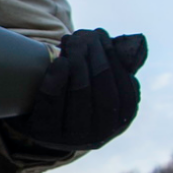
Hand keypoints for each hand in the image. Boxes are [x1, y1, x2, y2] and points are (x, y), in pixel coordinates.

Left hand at [3, 28, 147, 151]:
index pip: (125, 92)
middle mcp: (99, 136)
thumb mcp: (98, 86)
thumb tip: (136, 41)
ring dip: (77, 63)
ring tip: (70, 40)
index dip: (114, 59)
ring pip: (80, 97)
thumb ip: (115, 69)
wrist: (36, 120)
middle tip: (82, 34)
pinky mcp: (45, 133)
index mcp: (119, 122)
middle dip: (95, 58)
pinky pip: (52, 106)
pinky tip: (60, 61)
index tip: (101, 34)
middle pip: (104, 94)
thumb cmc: (72, 94)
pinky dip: (57, 81)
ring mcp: (71, 138)